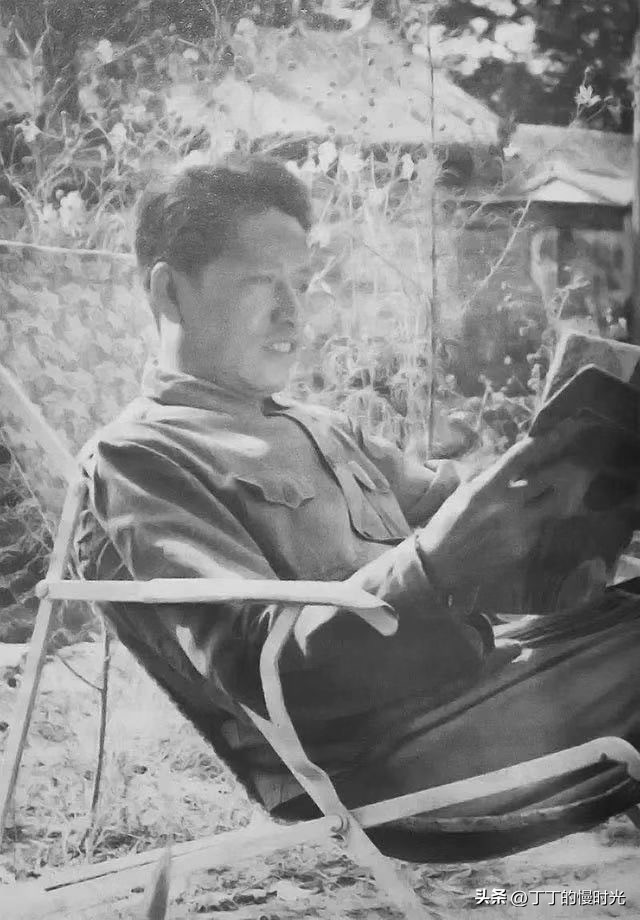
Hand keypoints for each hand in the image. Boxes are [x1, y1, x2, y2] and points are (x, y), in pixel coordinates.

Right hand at [417, 423, 598, 596]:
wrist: (440, 564)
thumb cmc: (446, 523)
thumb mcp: (463, 493)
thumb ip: (487, 478)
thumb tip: (508, 466)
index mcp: (488, 487)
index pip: (520, 458)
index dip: (544, 442)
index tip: (560, 432)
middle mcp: (508, 505)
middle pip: (548, 482)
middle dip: (560, 473)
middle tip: (571, 467)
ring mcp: (519, 528)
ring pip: (548, 508)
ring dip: (547, 502)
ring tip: (543, 501)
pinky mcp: (523, 548)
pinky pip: (536, 531)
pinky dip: (532, 527)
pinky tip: (518, 531)